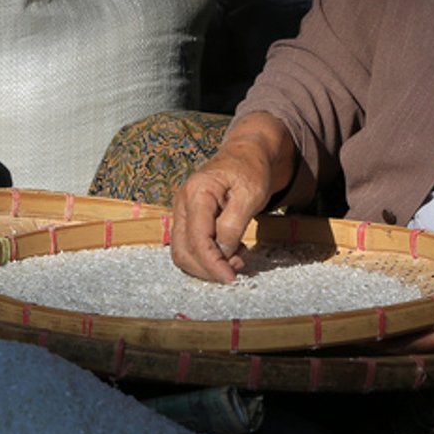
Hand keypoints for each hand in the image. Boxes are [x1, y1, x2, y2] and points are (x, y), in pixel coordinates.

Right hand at [169, 114, 295, 283]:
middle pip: (183, 251)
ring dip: (208, 265)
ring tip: (237, 258)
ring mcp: (183, 211)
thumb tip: (223, 253)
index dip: (212, 264)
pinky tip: (231, 250)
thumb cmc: (251, 169)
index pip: (197, 239)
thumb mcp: (251, 194)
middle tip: (237, 268)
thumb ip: (234, 225)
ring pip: (183, 252)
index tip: (230, 278)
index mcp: (197, 192)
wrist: (246, 154)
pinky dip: (208, 257)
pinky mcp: (188, 219)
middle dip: (208, 268)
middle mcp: (183, 203)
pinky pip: (190, 246)